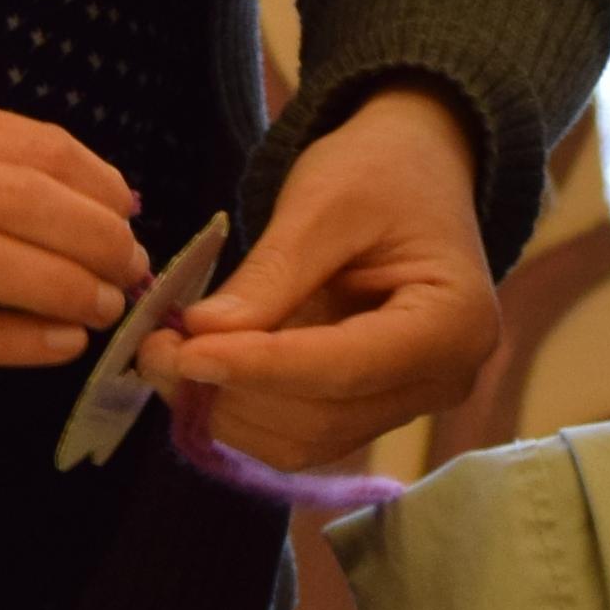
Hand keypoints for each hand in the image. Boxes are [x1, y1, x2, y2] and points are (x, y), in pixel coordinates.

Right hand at [0, 94, 143, 389]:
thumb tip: (106, 195)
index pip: (26, 144)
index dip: (95, 181)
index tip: (132, 212)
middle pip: (15, 199)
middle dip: (93, 236)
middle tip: (132, 269)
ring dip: (63, 286)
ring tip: (106, 308)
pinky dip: (15, 337)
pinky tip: (60, 345)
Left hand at [146, 88, 494, 467]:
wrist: (415, 170)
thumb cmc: (381, 170)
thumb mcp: (326, 200)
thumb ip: (272, 272)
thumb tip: (203, 334)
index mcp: (454, 321)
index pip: (344, 369)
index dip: (257, 368)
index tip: (183, 351)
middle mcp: (443, 380)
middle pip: (322, 418)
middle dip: (231, 390)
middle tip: (155, 346)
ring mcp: (408, 402)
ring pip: (304, 439)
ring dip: (227, 409)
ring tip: (169, 353)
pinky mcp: (371, 408)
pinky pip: (301, 433)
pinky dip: (243, 408)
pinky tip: (203, 367)